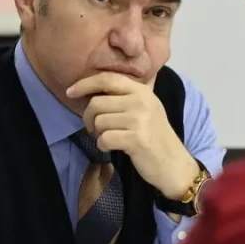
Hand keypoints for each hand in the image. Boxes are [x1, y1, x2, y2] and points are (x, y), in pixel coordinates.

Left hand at [67, 73, 199, 199]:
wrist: (174, 164)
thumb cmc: (155, 137)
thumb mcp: (145, 109)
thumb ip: (124, 97)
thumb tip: (90, 91)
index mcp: (142, 91)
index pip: (107, 79)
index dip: (85, 84)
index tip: (70, 92)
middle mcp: (141, 101)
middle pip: (97, 103)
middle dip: (88, 118)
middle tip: (93, 128)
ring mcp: (139, 120)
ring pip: (99, 122)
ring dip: (98, 133)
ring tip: (109, 138)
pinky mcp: (136, 139)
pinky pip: (104, 138)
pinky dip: (103, 145)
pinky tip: (112, 147)